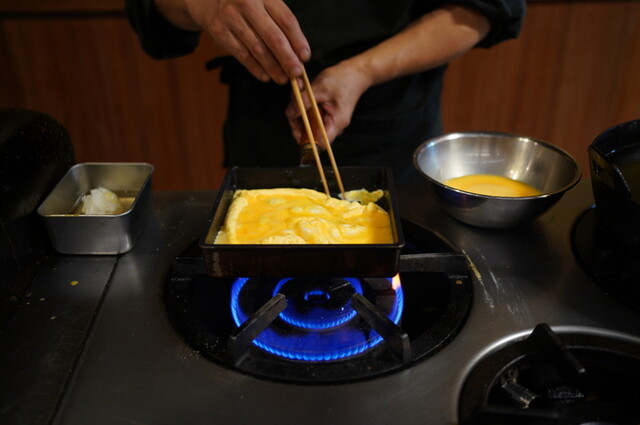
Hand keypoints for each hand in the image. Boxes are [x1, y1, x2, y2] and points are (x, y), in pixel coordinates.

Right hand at [157, 0, 309, 82]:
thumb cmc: (244, 2)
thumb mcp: (263, 0)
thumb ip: (279, 20)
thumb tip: (298, 51)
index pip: (286, 20)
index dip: (298, 41)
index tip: (305, 57)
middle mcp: (247, 3)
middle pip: (273, 37)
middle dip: (287, 58)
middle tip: (296, 73)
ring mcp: (231, 17)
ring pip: (257, 49)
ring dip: (273, 67)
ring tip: (283, 78)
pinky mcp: (219, 31)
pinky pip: (242, 55)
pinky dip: (255, 68)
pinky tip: (265, 76)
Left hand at [286, 61, 370, 147]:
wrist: (355, 73)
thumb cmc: (342, 80)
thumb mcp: (321, 89)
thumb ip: (304, 102)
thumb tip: (290, 114)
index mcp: (336, 123)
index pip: (319, 143)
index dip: (305, 140)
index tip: (295, 129)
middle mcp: (333, 125)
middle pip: (311, 134)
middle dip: (298, 120)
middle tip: (293, 105)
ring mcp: (329, 120)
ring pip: (308, 123)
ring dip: (300, 109)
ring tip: (300, 91)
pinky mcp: (325, 114)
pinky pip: (311, 115)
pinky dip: (304, 105)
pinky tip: (303, 91)